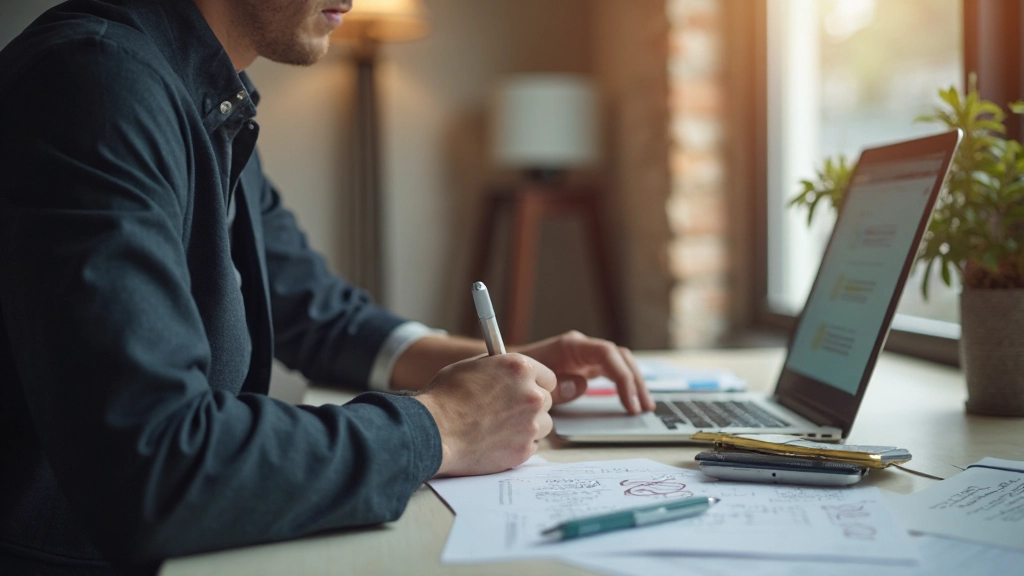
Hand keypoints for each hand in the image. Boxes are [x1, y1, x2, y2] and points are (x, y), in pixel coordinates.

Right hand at [414, 353, 555, 476]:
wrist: (433, 432)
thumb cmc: (445, 398)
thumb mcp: (471, 366)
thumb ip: (498, 367)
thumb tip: (507, 370)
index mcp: (520, 368)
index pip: (548, 377)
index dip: (535, 384)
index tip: (527, 390)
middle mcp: (531, 395)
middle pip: (546, 401)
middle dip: (530, 405)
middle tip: (508, 410)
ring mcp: (530, 424)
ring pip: (543, 425)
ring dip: (528, 426)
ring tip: (500, 427)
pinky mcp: (524, 450)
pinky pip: (532, 445)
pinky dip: (519, 444)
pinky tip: (497, 440)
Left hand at [515, 331, 654, 413]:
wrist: (506, 369)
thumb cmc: (519, 375)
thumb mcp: (537, 382)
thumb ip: (559, 386)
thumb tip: (583, 385)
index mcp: (571, 346)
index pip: (608, 354)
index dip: (622, 377)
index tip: (629, 401)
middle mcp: (582, 347)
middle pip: (620, 357)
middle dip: (635, 381)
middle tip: (643, 407)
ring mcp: (585, 356)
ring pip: (620, 363)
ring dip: (634, 382)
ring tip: (645, 406)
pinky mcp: (585, 366)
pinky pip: (611, 371)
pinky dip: (623, 384)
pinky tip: (631, 400)